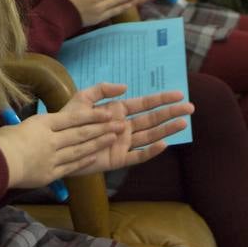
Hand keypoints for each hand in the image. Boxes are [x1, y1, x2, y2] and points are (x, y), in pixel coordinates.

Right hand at [0, 93, 120, 188]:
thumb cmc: (1, 142)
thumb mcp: (15, 126)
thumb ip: (29, 126)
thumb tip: (31, 128)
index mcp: (43, 124)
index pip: (73, 118)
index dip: (92, 115)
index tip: (107, 112)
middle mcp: (52, 139)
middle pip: (81, 133)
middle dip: (102, 128)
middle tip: (120, 124)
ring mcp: (54, 157)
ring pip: (81, 149)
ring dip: (99, 143)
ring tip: (113, 138)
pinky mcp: (51, 173)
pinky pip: (71, 166)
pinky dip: (84, 160)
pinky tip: (94, 157)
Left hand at [73, 84, 193, 175]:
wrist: (57, 145)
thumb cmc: (68, 121)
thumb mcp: (83, 98)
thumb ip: (102, 90)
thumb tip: (125, 87)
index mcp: (118, 111)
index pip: (145, 104)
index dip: (162, 99)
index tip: (179, 94)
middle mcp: (125, 127)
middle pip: (153, 119)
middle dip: (171, 113)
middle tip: (190, 108)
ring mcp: (124, 143)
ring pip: (150, 135)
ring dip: (167, 129)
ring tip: (183, 123)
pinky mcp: (119, 159)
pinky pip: (138, 155)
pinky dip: (151, 151)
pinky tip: (164, 144)